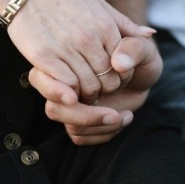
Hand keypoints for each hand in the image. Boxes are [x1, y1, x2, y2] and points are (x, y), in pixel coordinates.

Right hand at [7, 0, 154, 104]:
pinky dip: (69, 92)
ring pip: (88, 87)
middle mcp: (89, 38)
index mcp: (105, 26)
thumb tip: (150, 34)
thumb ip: (125, 24)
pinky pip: (67, 86)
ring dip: (87, 94)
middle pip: (108, 81)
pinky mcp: (46, 57)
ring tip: (81, 90)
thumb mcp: (100, 5)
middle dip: (104, 90)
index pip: (123, 67)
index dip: (119, 78)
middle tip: (96, 89)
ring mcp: (67, 48)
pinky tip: (66, 87)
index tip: (109, 78)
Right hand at [29, 35, 162, 144]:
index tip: (74, 97)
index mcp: (65, 60)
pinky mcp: (81, 121)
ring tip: (125, 115)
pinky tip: (125, 118)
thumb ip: (133, 48)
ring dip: (99, 126)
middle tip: (113, 114)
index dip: (53, 90)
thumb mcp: (142, 47)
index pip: (40, 78)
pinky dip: (105, 133)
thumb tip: (119, 63)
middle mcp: (63, 85)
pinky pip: (81, 136)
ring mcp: (72, 105)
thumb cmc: (138, 56)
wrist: (144, 75)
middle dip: (83, 116)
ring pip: (70, 126)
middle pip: (54, 109)